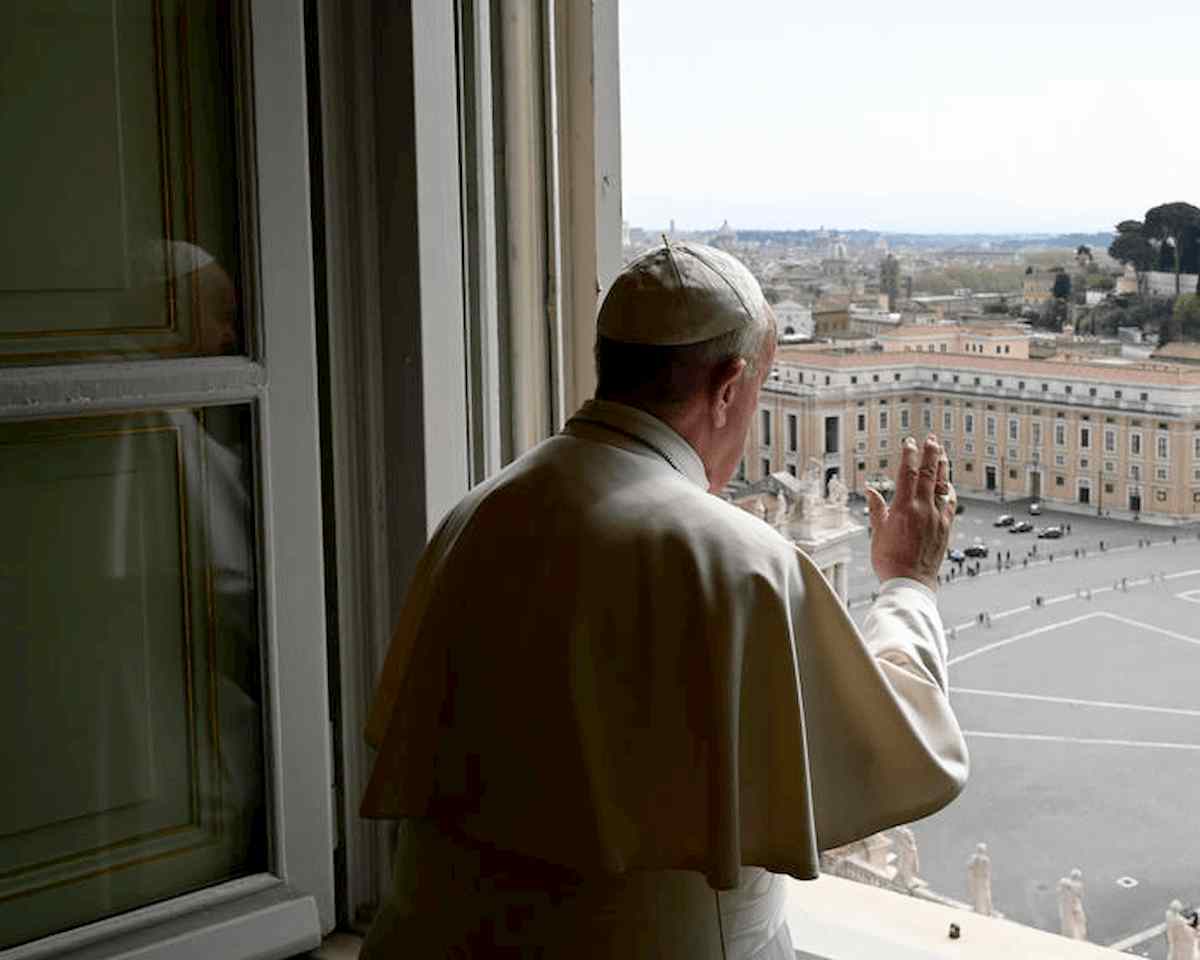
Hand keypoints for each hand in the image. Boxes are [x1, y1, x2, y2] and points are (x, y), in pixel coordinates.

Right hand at [866, 434, 956, 590]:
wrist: (911, 582)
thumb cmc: (890, 560)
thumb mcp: (877, 532)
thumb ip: (877, 508)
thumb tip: (871, 490)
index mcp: (904, 508)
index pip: (908, 473)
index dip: (909, 455)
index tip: (909, 442)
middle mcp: (923, 509)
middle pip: (929, 474)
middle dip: (930, 453)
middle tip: (931, 438)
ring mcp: (937, 518)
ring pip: (942, 485)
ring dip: (942, 467)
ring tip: (942, 453)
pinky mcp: (945, 528)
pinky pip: (950, 503)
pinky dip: (949, 490)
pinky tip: (949, 484)